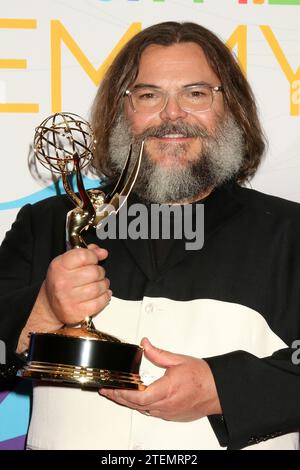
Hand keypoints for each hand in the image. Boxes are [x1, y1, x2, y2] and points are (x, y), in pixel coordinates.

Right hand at [44, 243, 110, 324]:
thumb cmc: (61, 282)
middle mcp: (62, 282)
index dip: (93, 256)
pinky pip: (100, 302)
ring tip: (99, 284)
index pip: (83, 256)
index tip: (94, 259)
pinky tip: (101, 294)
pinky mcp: (77, 312)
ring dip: (104, 285)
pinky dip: (104, 297)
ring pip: (99, 287)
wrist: (50, 305)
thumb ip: (85, 253)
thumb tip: (102, 252)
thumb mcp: (67, 263)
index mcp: (59, 266)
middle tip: (97, 274)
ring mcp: (69, 299)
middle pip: (94, 272)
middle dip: (100, 272)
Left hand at [99, 338, 221, 420]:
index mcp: (167, 390)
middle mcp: (166, 405)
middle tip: (107, 391)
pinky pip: (152, 413)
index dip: (122, 393)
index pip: (138, 396)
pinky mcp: (172, 416)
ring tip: (117, 394)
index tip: (111, 388)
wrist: (217, 390)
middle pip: (136, 405)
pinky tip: (136, 400)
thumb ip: (157, 353)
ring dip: (129, 403)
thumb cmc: (202, 377)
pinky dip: (141, 407)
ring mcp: (168, 412)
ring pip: (142, 410)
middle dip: (119, 397)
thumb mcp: (178, 360)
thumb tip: (144, 344)